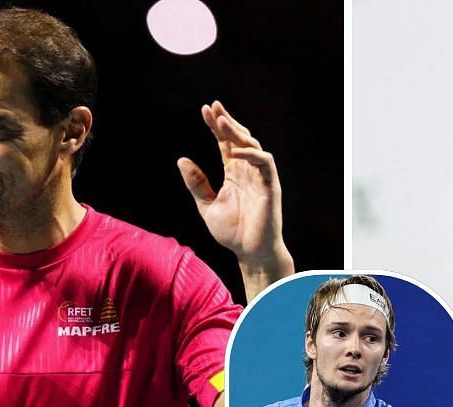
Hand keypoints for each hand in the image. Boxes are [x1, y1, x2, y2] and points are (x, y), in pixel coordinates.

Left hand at [177, 101, 292, 270]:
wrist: (250, 253)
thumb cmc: (232, 233)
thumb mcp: (207, 206)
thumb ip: (197, 184)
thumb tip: (181, 160)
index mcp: (233, 174)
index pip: (225, 144)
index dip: (216, 127)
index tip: (205, 110)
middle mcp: (247, 171)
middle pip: (239, 139)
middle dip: (227, 122)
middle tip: (213, 108)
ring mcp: (260, 177)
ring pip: (252, 146)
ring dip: (238, 133)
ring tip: (221, 123)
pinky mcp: (270, 186)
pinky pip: (265, 163)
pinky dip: (252, 154)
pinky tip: (235, 152)